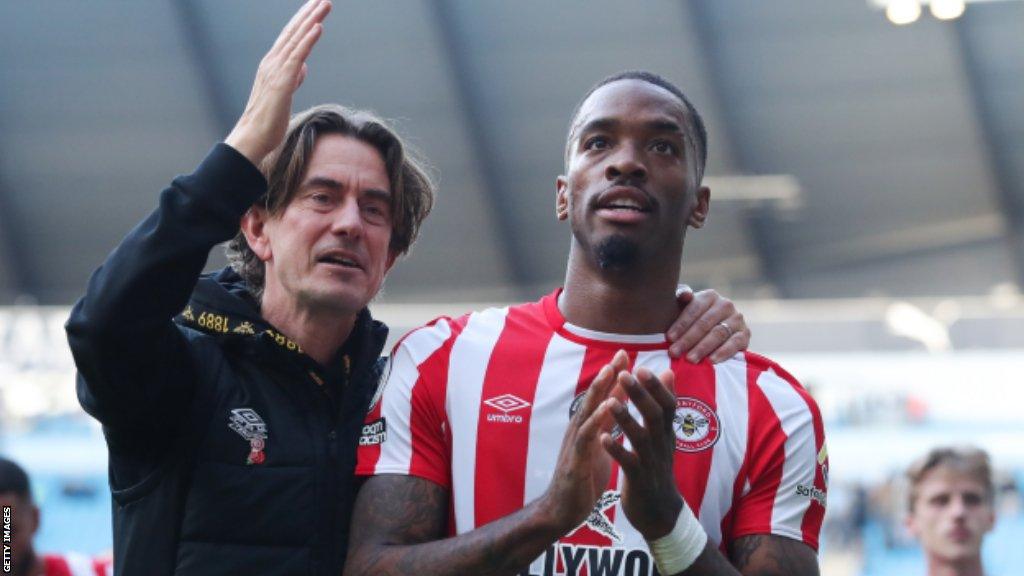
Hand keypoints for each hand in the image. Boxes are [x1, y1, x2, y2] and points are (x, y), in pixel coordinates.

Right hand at [225, 0, 331, 165]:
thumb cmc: (268, 119)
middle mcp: (272, 62)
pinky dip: (308, 40)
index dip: (303, 21)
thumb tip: (302, 67)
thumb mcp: (284, 94)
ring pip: (297, 39)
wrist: (253, 136)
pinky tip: (318, 27)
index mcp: (272, 64)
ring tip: (325, 5)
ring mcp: (276, 70)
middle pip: (294, 32)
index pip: (290, 37)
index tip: (316, 7)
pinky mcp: (282, 81)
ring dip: (312, 19)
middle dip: (309, 13)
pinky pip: (297, 55)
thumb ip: (293, 78)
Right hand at [539, 350, 628, 533]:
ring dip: (599, 391)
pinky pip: (585, 437)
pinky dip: (595, 421)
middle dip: (608, 374)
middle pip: (594, 396)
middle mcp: (579, 430)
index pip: (602, 397)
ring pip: (587, 411)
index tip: (627, 353)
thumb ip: (607, 423)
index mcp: (587, 427)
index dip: (614, 375)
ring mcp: (575, 443)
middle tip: (621, 353)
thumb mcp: (599, 445)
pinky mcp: (574, 460)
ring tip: (611, 372)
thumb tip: (618, 402)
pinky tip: (606, 410)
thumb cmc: (582, 476)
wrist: (562, 509)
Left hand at [601, 367, 683, 539]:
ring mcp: (651, 463)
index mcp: (665, 433)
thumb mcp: (663, 435)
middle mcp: (661, 445)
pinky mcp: (639, 480)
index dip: (656, 387)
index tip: (641, 367)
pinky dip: (616, 450)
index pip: (667, 405)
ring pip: (641, 438)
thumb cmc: (657, 466)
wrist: (659, 512)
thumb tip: (669, 372)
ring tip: (611, 402)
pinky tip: (603, 438)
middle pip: (655, 416)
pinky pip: (628, 463)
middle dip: (640, 395)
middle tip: (626, 374)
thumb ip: (664, 404)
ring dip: (626, 419)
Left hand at [667, 288, 749, 363]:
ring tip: (690, 359)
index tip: (669, 338)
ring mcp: (737, 319)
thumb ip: (680, 298)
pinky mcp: (745, 334)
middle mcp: (725, 304)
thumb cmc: (692, 319)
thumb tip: (685, 295)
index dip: (681, 324)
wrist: (715, 330)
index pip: (694, 309)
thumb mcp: (684, 307)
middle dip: (688, 339)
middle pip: (705, 323)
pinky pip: (734, 343)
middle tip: (675, 352)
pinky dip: (723, 353)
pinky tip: (711, 361)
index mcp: (709, 296)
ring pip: (718, 333)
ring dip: (703, 348)